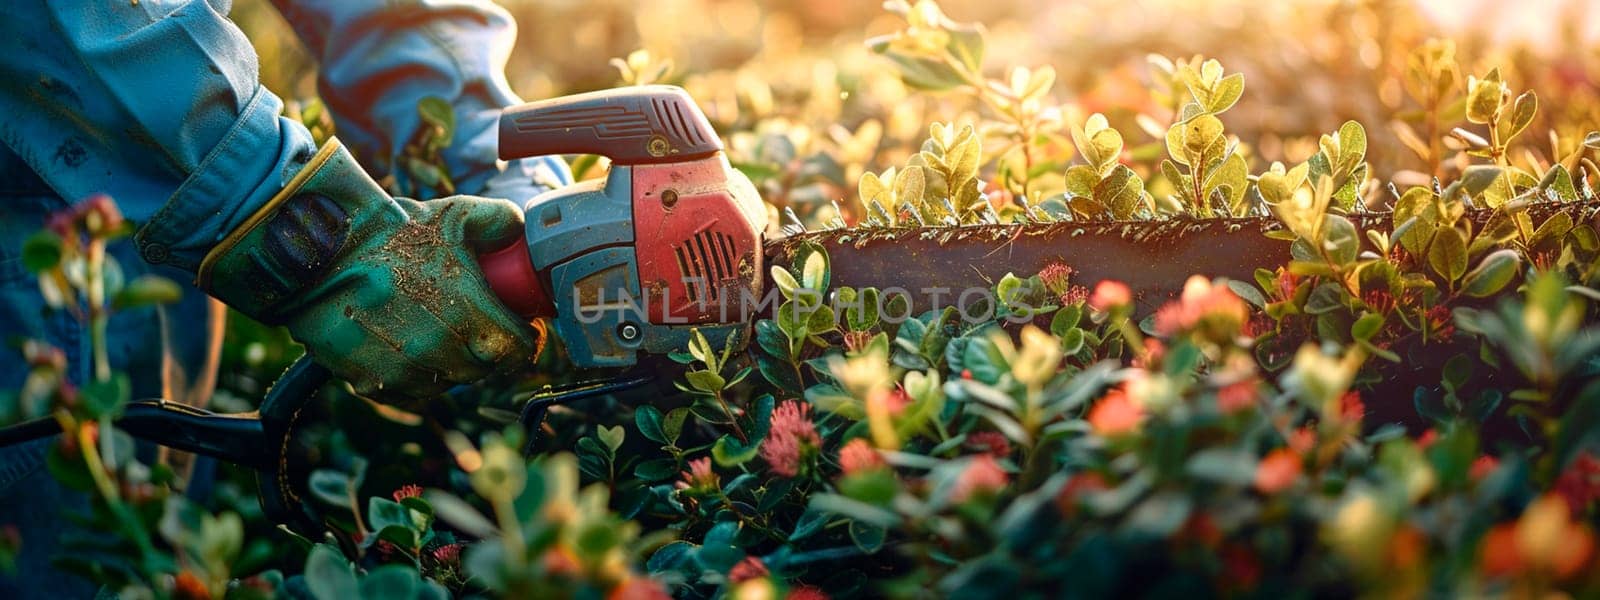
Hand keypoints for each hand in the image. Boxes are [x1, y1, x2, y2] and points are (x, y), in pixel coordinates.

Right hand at [198, 139, 536, 401]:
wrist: (318, 253)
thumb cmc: (390, 233)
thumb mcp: (453, 215)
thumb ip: (500, 222)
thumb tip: (523, 234)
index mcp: (469, 313)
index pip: (517, 351)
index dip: (524, 340)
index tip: (520, 328)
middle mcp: (441, 351)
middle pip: (486, 371)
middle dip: (489, 351)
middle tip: (481, 328)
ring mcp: (405, 373)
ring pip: (449, 384)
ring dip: (452, 365)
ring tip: (440, 332)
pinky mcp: (372, 385)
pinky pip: (412, 394)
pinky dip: (416, 377)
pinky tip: (409, 348)